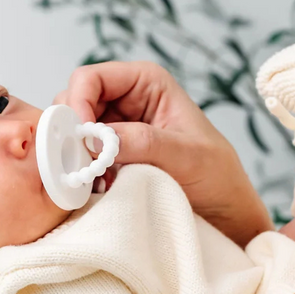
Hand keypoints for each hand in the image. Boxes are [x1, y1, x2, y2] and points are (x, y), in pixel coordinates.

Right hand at [55, 61, 273, 246]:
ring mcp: (114, 130)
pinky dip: (79, 172)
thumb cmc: (217, 178)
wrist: (224, 215)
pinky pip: (78, 158)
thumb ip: (145, 142)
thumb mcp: (187, 157)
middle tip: (80, 164)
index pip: (90, 78)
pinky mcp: (109, 158)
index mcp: (146, 82)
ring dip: (73, 154)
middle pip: (72, 102)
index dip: (77, 102)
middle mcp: (125, 100)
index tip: (81, 139)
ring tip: (90, 178)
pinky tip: (94, 188)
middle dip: (70, 131)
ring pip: (71, 132)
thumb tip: (97, 138)